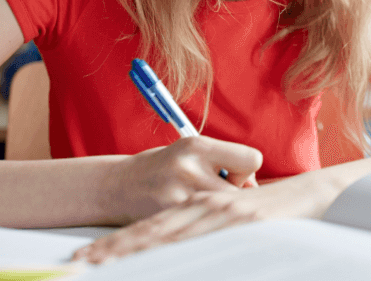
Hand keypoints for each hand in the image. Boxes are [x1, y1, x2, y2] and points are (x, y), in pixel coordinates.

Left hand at [74, 169, 337, 262]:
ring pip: (172, 234)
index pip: (157, 225)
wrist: (319, 193)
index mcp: (206, 205)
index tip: (92, 256)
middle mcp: (209, 206)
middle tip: (82, 263)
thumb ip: (215, 228)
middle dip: (116, 248)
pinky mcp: (245, 220)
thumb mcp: (243, 219)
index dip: (123, 240)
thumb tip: (190, 248)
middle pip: (154, 230)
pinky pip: (206, 237)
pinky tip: (159, 258)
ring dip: (135, 249)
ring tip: (103, 262)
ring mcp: (225, 212)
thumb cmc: (282, 210)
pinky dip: (179, 248)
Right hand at [100, 136, 262, 225]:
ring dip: (220, 211)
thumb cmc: (164, 168)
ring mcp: (178, 195)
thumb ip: (225, 163)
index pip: (252, 159)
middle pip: (242, 192)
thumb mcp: (193, 152)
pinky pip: (205, 225)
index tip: (230, 175)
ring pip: (225, 212)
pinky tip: (187, 216)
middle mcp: (189, 168)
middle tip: (215, 194)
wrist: (116, 186)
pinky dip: (204, 223)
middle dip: (235, 195)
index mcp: (198, 145)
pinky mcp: (169, 218)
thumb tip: (254, 188)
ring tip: (200, 204)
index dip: (245, 170)